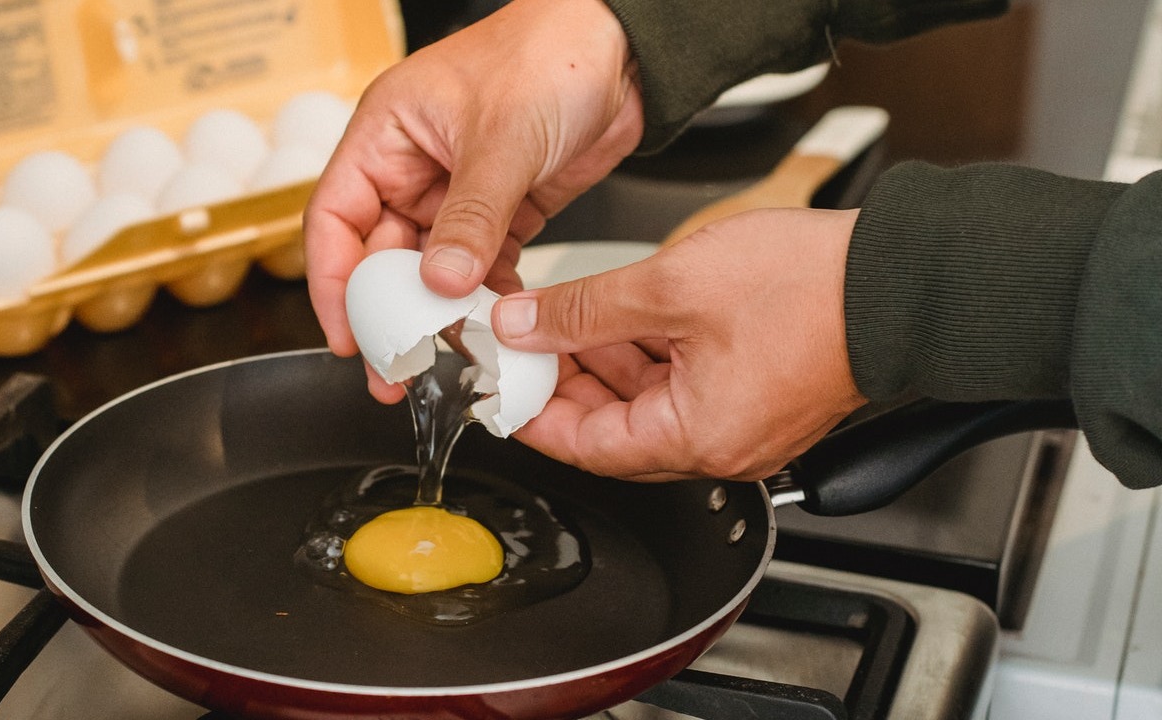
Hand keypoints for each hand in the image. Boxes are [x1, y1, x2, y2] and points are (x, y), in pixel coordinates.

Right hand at [303, 0, 643, 402]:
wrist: (623, 48)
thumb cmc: (550, 53)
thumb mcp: (502, 140)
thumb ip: (470, 217)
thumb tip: (441, 283)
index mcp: (386, 134)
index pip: (334, 218)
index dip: (333, 282)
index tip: (348, 335)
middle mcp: (414, 165)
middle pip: (380, 256)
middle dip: (388, 316)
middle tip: (395, 371)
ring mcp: (458, 191)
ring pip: (432, 269)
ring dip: (439, 315)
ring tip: (447, 361)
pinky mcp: (502, 210)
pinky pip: (482, 267)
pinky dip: (487, 299)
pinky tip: (496, 326)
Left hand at [495, 208, 868, 481]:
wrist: (903, 274)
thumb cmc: (813, 286)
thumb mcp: (671, 286)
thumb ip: (585, 311)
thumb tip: (524, 328)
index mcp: (699, 439)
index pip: (588, 449)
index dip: (535, 418)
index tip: (504, 389)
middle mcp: (724, 447)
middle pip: (617, 431)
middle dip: (568, 385)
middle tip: (528, 345)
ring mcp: (745, 425)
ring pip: (650, 406)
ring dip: (606, 365)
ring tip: (568, 321)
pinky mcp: (760, 396)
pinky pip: (686, 389)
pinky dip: (650, 358)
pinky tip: (624, 319)